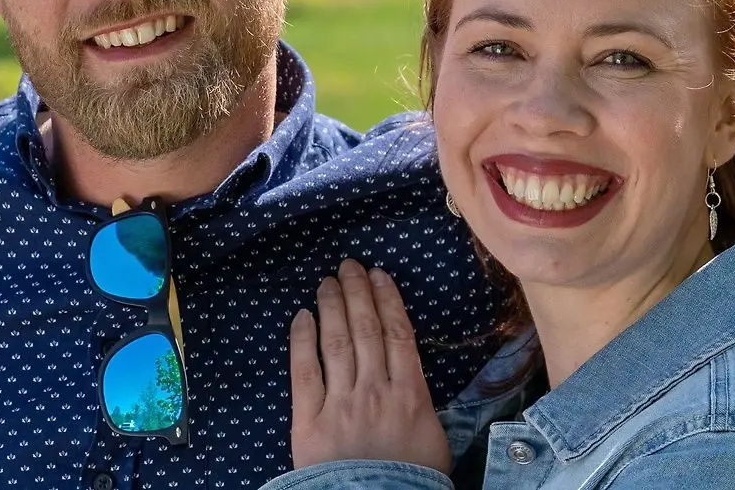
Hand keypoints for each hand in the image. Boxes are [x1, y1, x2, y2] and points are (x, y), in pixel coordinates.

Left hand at [289, 259, 451, 473]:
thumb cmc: (411, 481)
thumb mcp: (432, 440)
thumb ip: (420, 404)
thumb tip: (411, 378)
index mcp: (409, 395)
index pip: (398, 335)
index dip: (387, 300)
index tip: (378, 275)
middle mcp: (374, 391)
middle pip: (365, 331)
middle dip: (357, 294)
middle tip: (348, 266)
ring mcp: (339, 403)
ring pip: (336, 344)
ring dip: (331, 308)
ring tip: (326, 282)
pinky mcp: (308, 420)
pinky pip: (304, 372)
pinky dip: (302, 342)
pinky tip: (301, 317)